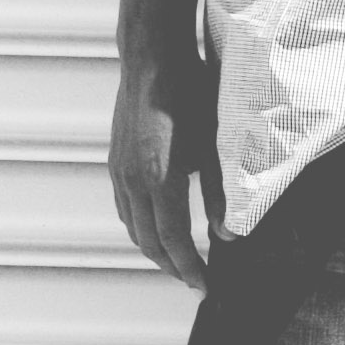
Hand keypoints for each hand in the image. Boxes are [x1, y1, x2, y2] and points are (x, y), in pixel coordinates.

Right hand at [107, 0, 221, 286]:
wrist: (153, 57)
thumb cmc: (193, 95)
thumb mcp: (215, 143)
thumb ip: (222, 192)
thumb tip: (230, 235)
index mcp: (160, 178)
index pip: (174, 240)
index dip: (190, 268)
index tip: (206, 287)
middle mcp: (133, 179)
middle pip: (148, 241)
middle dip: (172, 266)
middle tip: (195, 281)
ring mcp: (119, 169)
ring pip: (132, 226)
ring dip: (154, 249)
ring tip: (178, 260)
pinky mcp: (115, 159)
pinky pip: (125, 207)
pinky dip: (140, 227)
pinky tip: (156, 227)